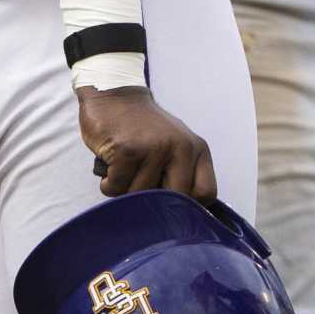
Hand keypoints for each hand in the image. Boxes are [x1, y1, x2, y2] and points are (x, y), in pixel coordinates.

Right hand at [78, 87, 215, 201]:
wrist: (115, 95)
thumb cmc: (144, 129)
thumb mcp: (174, 146)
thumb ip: (181, 174)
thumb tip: (179, 217)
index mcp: (197, 149)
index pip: (206, 193)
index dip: (187, 207)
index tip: (168, 204)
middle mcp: (181, 148)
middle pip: (174, 200)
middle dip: (153, 203)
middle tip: (140, 185)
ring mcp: (154, 148)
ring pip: (139, 196)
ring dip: (125, 190)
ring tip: (124, 168)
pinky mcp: (126, 150)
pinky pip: (115, 188)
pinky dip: (108, 183)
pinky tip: (110, 164)